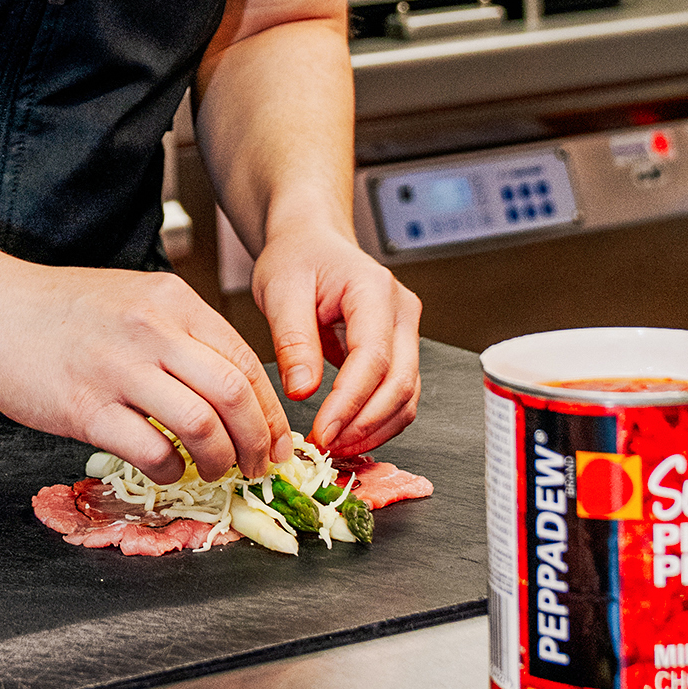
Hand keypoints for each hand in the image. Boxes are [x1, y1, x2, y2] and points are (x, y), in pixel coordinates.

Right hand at [0, 260, 291, 484]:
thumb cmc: (62, 309)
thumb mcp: (134, 299)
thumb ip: (181, 334)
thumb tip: (233, 388)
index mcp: (172, 301)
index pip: (246, 360)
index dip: (270, 410)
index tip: (277, 440)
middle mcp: (152, 330)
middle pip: (234, 393)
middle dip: (258, 441)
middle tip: (258, 466)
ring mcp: (118, 368)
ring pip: (200, 424)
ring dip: (218, 459)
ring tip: (215, 471)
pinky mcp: (84, 407)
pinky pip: (150, 449)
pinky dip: (171, 469)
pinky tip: (169, 470)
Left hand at [251, 221, 420, 458]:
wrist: (311, 242)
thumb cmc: (297, 257)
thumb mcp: (280, 290)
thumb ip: (293, 340)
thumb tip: (302, 391)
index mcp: (374, 289)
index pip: (373, 357)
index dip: (350, 401)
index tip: (322, 431)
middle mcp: (400, 312)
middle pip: (401, 382)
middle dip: (365, 423)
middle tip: (327, 446)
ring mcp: (404, 332)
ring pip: (407, 396)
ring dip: (375, 429)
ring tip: (335, 446)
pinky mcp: (398, 350)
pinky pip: (398, 395)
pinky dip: (377, 421)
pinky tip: (348, 434)